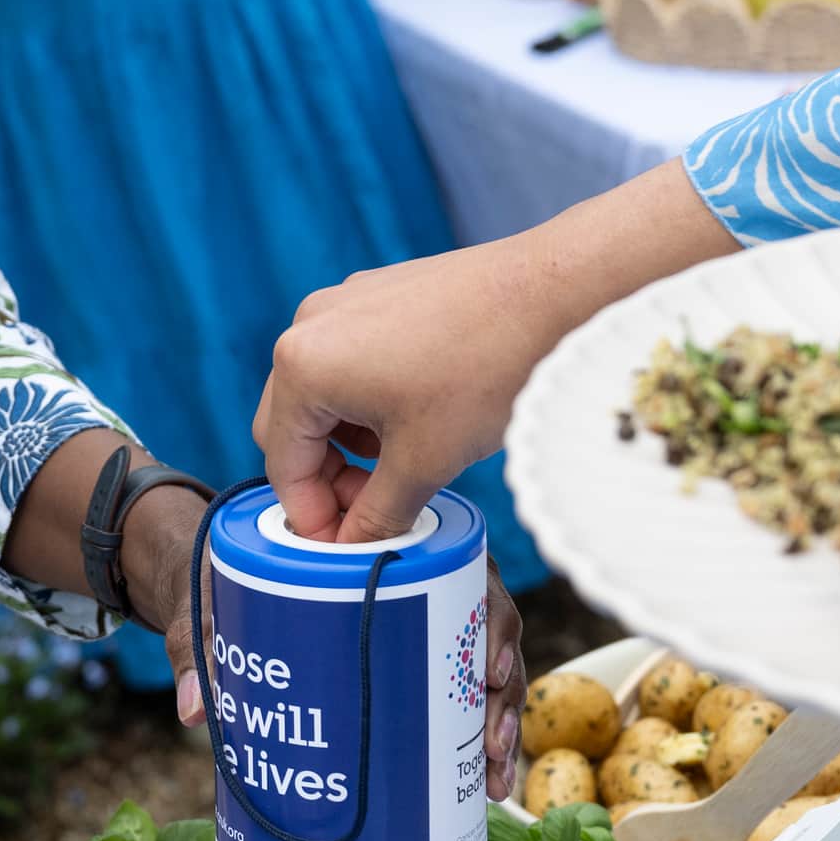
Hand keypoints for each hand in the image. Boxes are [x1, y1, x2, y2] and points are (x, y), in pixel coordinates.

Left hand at [126, 476, 522, 792]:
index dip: (484, 618)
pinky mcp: (405, 654)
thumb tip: (195, 712)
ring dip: (497, 717)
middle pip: (480, 621)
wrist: (214, 580)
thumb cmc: (221, 575)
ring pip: (476, 660)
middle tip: (493, 745)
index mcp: (378, 539)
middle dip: (500, 688)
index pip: (457, 566)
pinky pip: (455, 686)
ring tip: (494, 776)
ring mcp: (413, 616)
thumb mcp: (209, 597)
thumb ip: (200, 644)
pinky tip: (483, 778)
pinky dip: (474, 729)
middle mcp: (411, 574)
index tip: (488, 672)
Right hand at [259, 165, 735, 546]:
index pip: (284, 463)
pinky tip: (419, 420)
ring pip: (324, 392)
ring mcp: (347, 301)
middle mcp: (311, 325)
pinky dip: (370, 401)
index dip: (311, 517)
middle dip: (327, 478)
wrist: (556, 292)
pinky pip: (353, 359)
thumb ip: (376, 516)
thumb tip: (353, 548)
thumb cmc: (488, 368)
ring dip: (349, 441)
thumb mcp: (424, 461)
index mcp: (304, 365)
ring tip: (404, 466)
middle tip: (373, 512)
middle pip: (293, 425)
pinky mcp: (381, 292)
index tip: (342, 546)